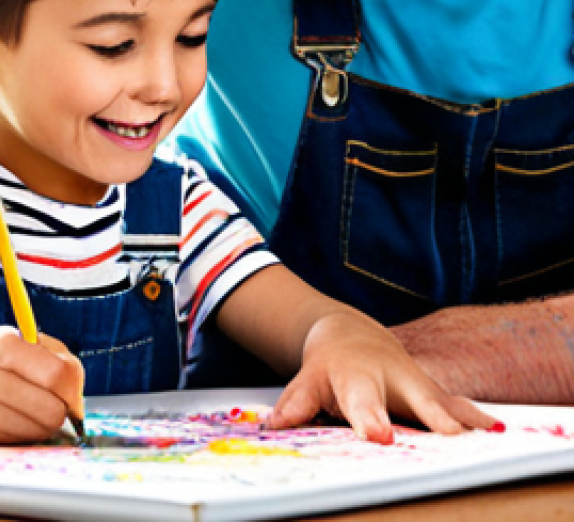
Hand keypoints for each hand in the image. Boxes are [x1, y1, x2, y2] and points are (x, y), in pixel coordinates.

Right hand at [0, 326, 83, 444]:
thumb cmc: (3, 361)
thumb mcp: (29, 345)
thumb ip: (61, 363)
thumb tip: (78, 405)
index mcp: (2, 343)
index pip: (56, 374)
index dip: (73, 389)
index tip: (73, 395)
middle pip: (50, 409)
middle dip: (61, 410)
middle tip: (54, 403)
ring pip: (36, 431)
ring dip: (43, 423)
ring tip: (29, 408)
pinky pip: (17, 442)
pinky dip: (23, 433)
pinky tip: (11, 418)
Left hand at [266, 312, 498, 443]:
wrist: (350, 334)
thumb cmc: (331, 364)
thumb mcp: (309, 379)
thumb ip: (296, 403)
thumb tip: (273, 426)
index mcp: (355, 375)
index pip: (360, 400)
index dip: (369, 418)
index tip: (378, 436)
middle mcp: (391, 376)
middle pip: (413, 398)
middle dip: (431, 416)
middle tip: (449, 436)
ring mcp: (416, 383)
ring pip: (442, 400)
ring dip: (463, 418)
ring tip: (488, 435)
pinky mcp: (434, 393)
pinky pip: (457, 406)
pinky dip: (475, 417)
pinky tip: (498, 431)